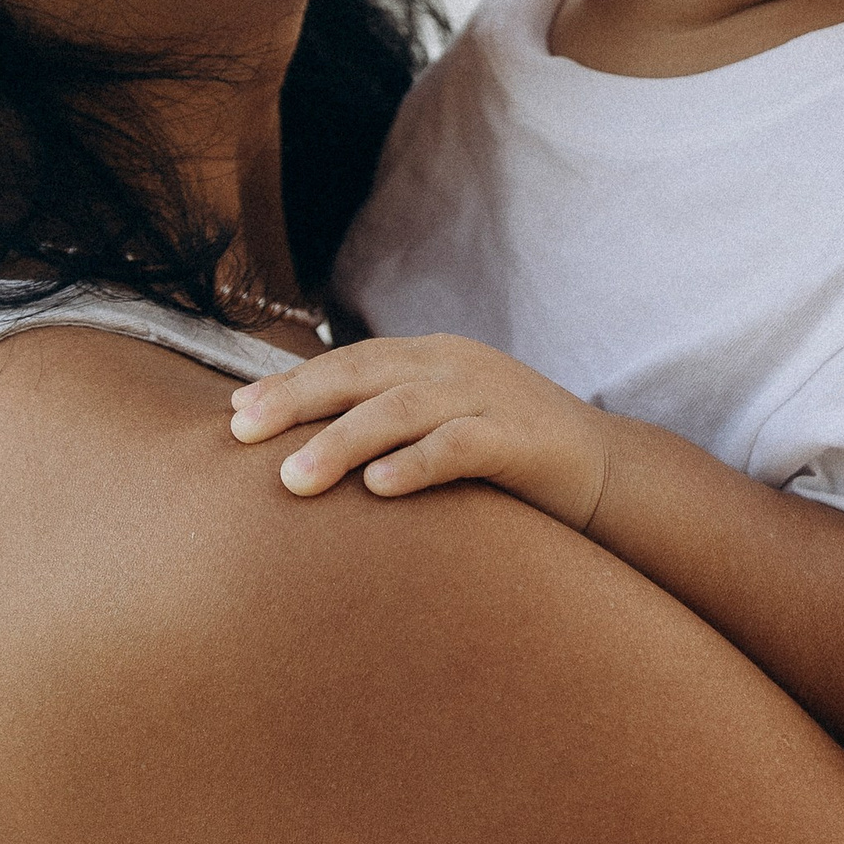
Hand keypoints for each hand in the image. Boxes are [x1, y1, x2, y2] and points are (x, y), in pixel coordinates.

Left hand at [227, 334, 615, 530]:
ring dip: (341, 441)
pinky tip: (378, 486)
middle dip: (297, 401)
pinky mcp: (520, 438)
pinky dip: (416, 463)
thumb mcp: (443, 425)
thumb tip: (301, 449)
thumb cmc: (508, 459)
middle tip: (242, 434)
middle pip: (361, 374)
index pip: (349, 362)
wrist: (608, 473)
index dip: (292, 383)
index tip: (235, 415)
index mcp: (431, 357)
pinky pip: (459, 445)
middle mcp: (454, 366)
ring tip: (294, 478)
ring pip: (400, 409)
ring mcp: (489, 397)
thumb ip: (387, 424)